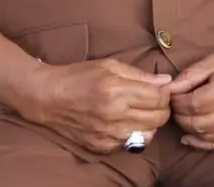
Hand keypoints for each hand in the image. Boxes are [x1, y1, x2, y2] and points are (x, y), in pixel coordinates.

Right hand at [22, 59, 172, 153]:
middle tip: (152, 99)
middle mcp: (114, 115)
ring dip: (149, 122)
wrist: (47, 97)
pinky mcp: (102, 147)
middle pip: (158, 118)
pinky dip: (133, 132)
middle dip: (161, 108)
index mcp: (117, 91)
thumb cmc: (78, 76)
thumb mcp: (109, 65)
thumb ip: (140, 75)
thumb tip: (165, 81)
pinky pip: (131, 142)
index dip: (164, 92)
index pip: (159, 98)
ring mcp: (108, 134)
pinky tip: (123, 121)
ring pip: (149, 133)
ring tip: (138, 111)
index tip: (160, 88)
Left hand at [164, 39, 213, 150]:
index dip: (177, 102)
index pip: (194, 104)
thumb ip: (192, 74)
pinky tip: (190, 137)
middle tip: (175, 106)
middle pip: (198, 122)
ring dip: (189, 129)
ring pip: (207, 135)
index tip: (172, 95)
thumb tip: (170, 89)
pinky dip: (202, 143)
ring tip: (184, 117)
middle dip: (180, 116)